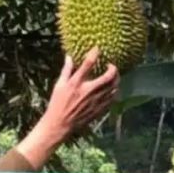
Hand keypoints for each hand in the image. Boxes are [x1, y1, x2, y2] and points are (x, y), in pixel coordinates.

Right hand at [16, 48, 119, 168]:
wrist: (60, 124)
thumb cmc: (57, 104)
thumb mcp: (59, 85)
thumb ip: (66, 70)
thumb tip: (69, 56)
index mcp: (76, 83)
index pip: (88, 63)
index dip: (95, 53)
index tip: (98, 49)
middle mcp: (88, 91)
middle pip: (108, 76)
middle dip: (113, 68)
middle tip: (111, 66)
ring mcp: (96, 101)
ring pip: (113, 87)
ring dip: (116, 79)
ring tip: (113, 76)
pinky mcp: (99, 109)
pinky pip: (113, 98)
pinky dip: (115, 91)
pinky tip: (112, 89)